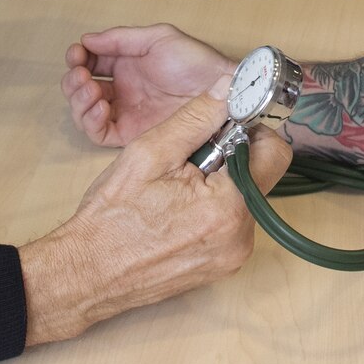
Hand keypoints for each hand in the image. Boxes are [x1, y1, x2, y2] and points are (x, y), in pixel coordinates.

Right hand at [19, 78, 291, 345]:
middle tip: (184, 163)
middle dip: (227, 158)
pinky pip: (231, 224)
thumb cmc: (112, 217)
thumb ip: (196, 118)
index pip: (275, 152)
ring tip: (174, 191)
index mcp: (230, 206)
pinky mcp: (223, 266)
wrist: (88, 274)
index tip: (222, 125)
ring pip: (244, 198)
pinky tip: (176, 211)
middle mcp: (242, 236)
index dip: (250, 130)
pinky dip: (211, 209)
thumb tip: (229, 89)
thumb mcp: (150, 154)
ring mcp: (234, 256)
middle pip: (258, 175)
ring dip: (217, 184)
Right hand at [63, 24, 233, 145]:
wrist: (217, 90)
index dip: (78, 59)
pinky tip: (101, 106)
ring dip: (79, 100)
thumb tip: (87, 40)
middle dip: (74, 81)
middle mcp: (122, 90)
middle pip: (81, 89)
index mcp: (126, 65)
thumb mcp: (158, 39)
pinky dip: (91, 120)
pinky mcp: (130, 134)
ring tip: (91, 88)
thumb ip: (121, 38)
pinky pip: (99, 133)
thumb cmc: (196, 62)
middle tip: (81, 74)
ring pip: (85, 111)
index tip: (77, 54)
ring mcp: (125, 113)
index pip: (90, 63)